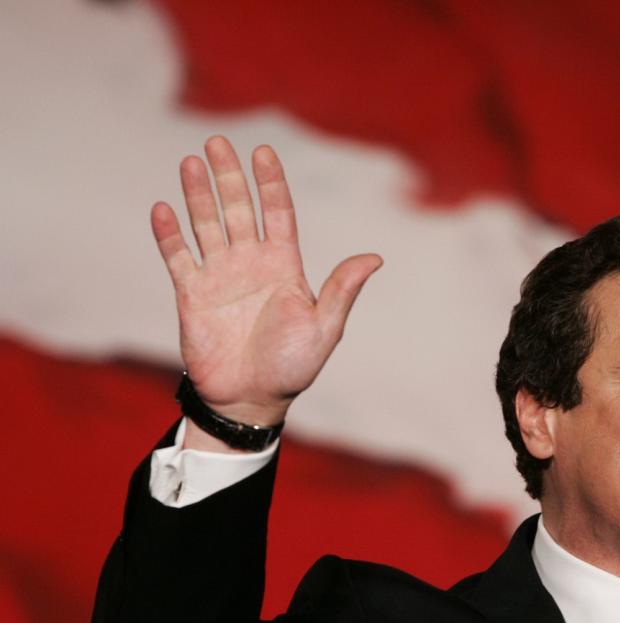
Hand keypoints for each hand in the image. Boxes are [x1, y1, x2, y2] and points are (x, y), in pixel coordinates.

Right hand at [152, 136, 380, 440]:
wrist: (252, 400)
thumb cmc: (293, 367)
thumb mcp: (325, 328)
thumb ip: (342, 290)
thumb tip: (375, 258)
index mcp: (284, 266)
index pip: (277, 212)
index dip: (270, 183)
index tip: (263, 151)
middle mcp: (250, 263)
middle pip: (238, 209)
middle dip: (229, 176)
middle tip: (216, 142)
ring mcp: (220, 276)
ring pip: (206, 225)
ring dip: (198, 194)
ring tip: (190, 162)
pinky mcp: (192, 295)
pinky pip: (178, 258)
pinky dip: (170, 234)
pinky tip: (163, 208)